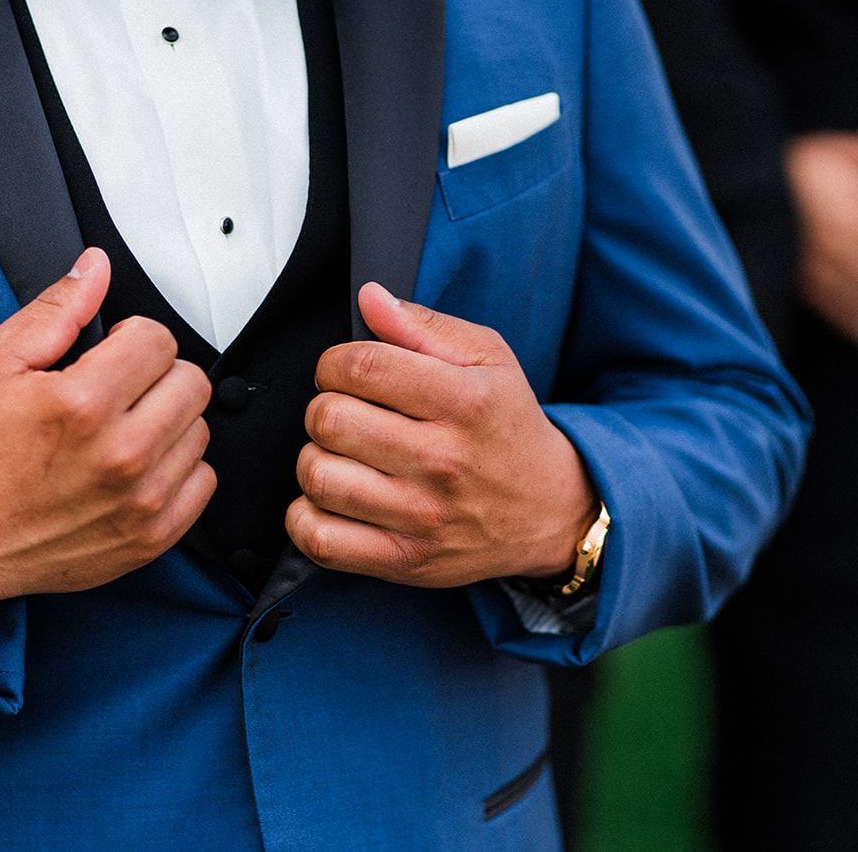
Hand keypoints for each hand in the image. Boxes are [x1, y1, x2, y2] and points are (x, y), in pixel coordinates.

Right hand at [0, 248, 215, 607]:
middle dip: (156, 376)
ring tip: (122, 432)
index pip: (158, 339)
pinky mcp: (153, 535)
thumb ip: (56, 309)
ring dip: (167, 423)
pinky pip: (204, 481)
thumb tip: (95, 268)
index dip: (130, 339)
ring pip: (199, 429)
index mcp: (83, 402)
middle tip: (117, 392)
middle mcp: (121, 452)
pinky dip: (178, 470)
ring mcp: (142, 498)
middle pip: (190, 382)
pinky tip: (137, 468)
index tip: (109, 357)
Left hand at [285, 284, 594, 587]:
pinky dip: (306, 517)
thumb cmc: (507, 426)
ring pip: (317, 477)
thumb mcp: (488, 359)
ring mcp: (421, 516)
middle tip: (347, 414)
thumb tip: (369, 297)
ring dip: (316, 460)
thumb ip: (424, 325)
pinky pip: (319, 539)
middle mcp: (442, 460)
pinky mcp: (404, 559)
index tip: (347, 372)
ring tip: (342, 456)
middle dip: (325, 407)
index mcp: (464, 401)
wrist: (550, 510)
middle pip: (329, 419)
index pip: (361, 365)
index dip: (335, 362)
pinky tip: (332, 500)